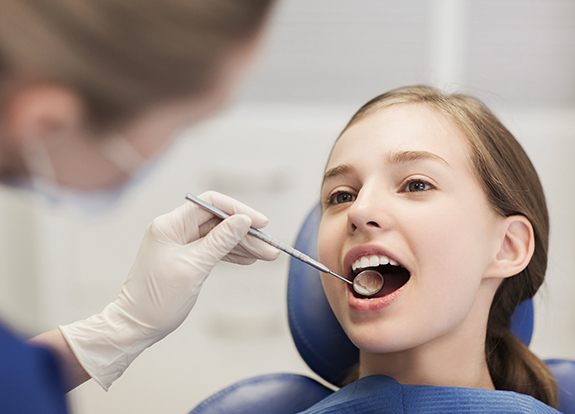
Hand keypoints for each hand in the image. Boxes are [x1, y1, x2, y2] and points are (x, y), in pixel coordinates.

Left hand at [59, 191, 278, 389]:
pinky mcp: (184, 258)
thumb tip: (243, 219)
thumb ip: (220, 241)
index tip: (261, 223)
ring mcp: (179, 243)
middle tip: (270, 248)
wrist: (135, 326)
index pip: (210, 204)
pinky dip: (231, 254)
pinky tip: (249, 259)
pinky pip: (212, 249)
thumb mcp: (194, 268)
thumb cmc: (158, 299)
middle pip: (218, 221)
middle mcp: (174, 229)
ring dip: (242, 245)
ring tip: (267, 256)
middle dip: (245, 233)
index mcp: (170, 225)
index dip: (238, 210)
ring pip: (218, 237)